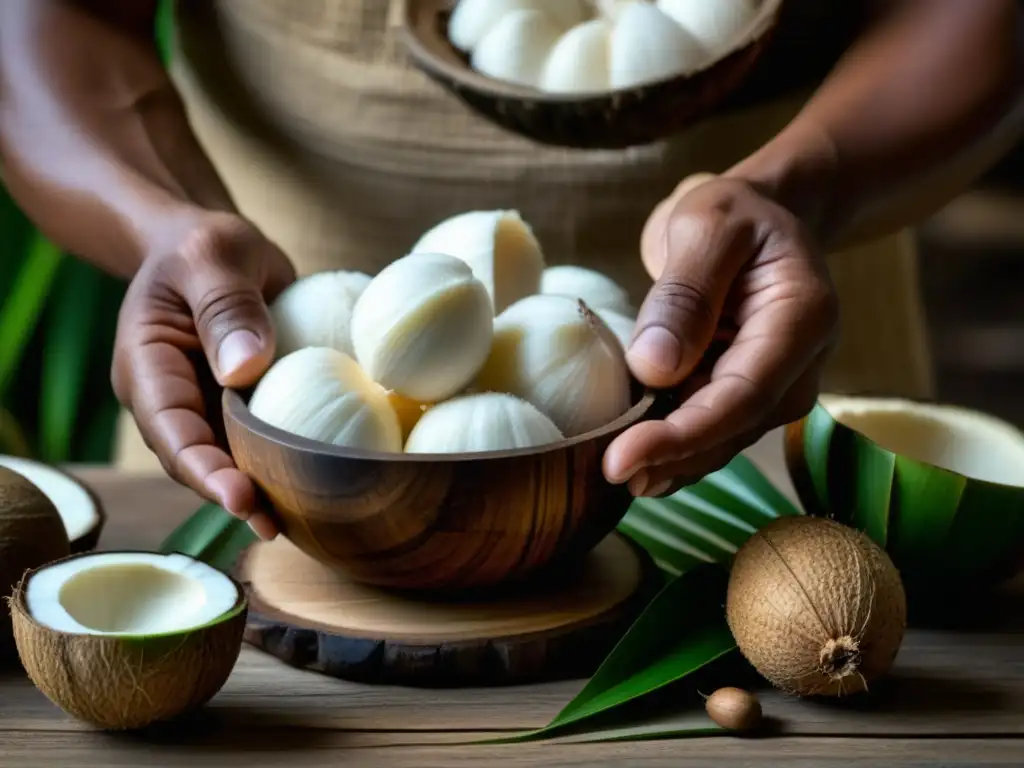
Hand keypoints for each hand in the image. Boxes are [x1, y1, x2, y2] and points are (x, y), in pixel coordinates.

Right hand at [112, 212, 295, 538]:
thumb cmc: (203, 244)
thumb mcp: (213, 255)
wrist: (210, 245)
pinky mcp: (241, 406)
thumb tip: (245, 368)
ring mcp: (207, 406)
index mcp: (147, 366)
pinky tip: (323, 483)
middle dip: (236, 496)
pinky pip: (261, 438)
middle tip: (279, 525)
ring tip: (306, 520)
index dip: (202, 469)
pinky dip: (287, 460)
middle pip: (198, 459)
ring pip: (231, 458)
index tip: (240, 497)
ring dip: (265, 489)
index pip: (169, 429)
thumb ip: (225, 304)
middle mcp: (172, 398)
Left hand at [603, 175, 838, 496]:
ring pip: (720, 439)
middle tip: (608, 472)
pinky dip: (671, 447)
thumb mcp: (706, 225)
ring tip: (614, 474)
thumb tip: (655, 369)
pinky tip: (633, 461)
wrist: (754, 219)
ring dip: (669, 461)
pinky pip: (708, 429)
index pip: (744, 395)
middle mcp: (799, 365)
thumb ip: (684, 293)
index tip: (625, 457)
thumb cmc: (733, 213)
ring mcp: (774, 385)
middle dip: (671, 457)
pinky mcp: (744, 394)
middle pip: (733, 428)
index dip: (685, 435)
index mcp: (803, 319)